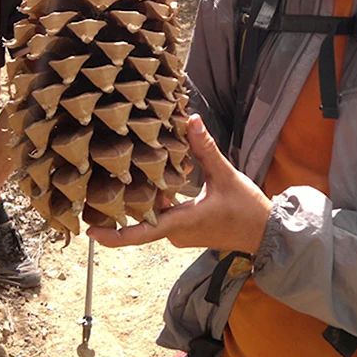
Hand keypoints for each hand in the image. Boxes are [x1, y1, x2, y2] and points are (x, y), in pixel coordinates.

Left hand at [87, 115, 272, 253]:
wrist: (265, 232)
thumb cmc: (246, 209)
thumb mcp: (226, 175)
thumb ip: (206, 148)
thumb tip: (191, 120)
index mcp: (182, 222)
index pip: (141, 233)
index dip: (114, 236)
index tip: (91, 232)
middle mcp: (177, 233)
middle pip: (144, 220)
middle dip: (126, 204)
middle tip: (104, 186)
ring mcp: (183, 235)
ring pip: (155, 217)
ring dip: (146, 200)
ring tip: (130, 176)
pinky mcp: (189, 231)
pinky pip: (166, 217)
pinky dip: (160, 202)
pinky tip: (159, 182)